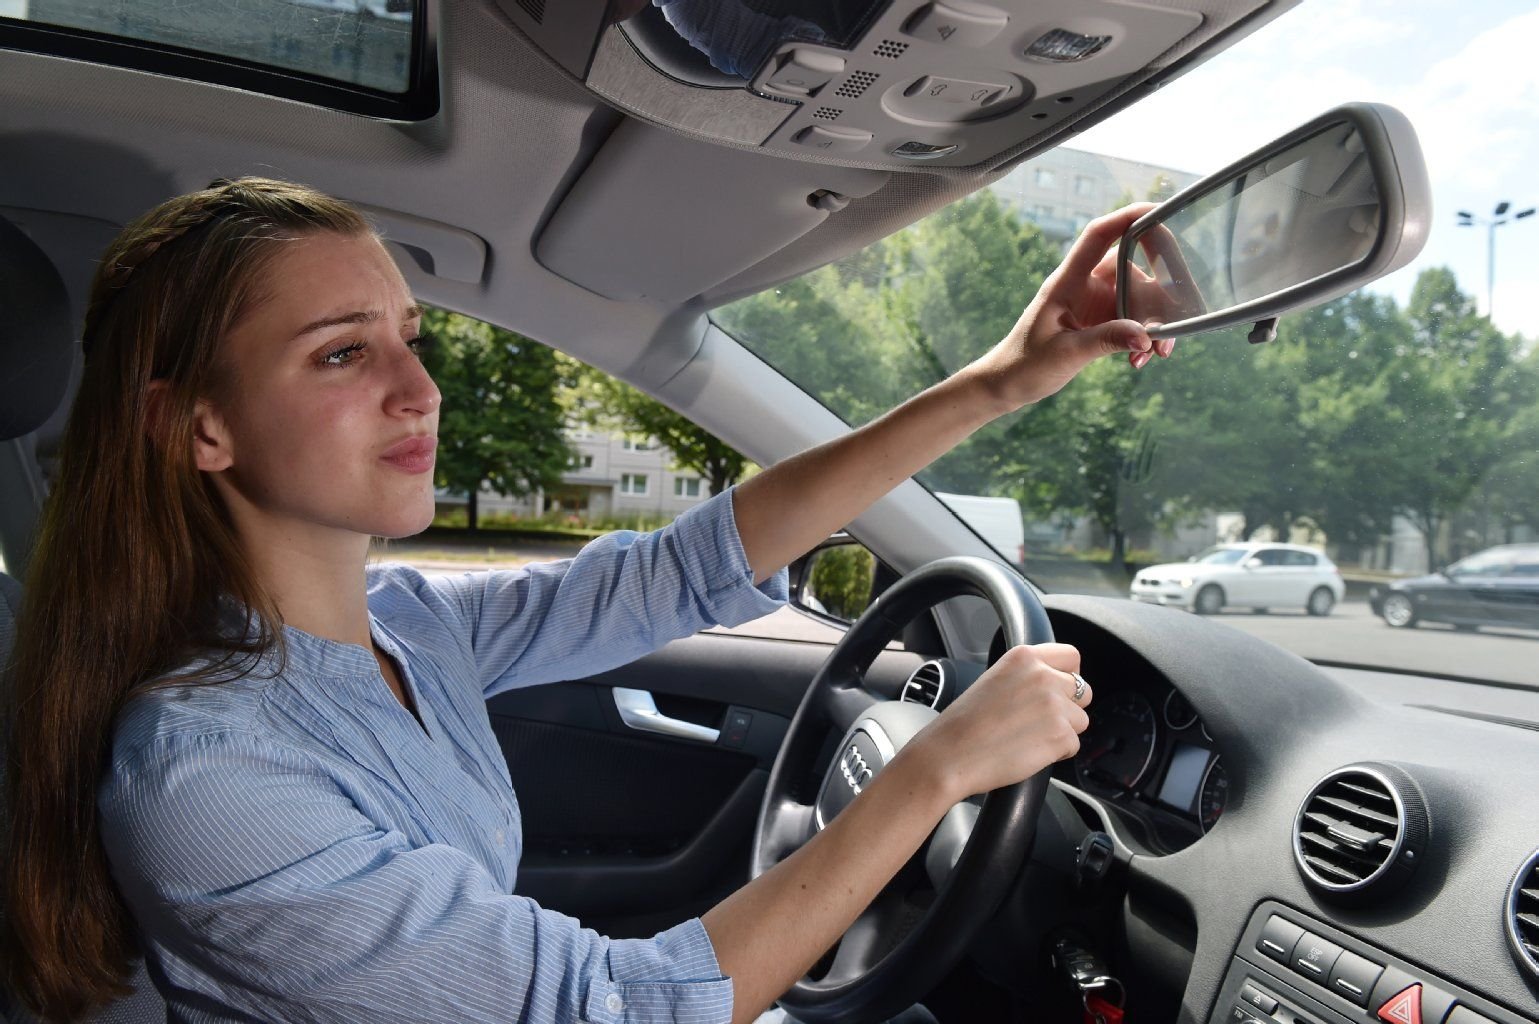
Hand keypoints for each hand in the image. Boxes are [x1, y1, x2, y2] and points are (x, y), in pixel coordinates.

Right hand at [905, 643, 1091, 802]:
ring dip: (1063, 731)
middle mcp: (1043, 676)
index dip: (1069, 675)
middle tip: (1041, 720)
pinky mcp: (1060, 735)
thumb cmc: (964, 725)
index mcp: (1024, 658)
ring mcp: (1054, 705)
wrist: (951, 755)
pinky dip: (1057, 752)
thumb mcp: (994, 680)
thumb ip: (1026, 676)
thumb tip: (1053, 684)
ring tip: (1030, 737)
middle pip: (1083, 690)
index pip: (1071, 656)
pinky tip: (1030, 751)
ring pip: (1080, 720)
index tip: (1061, 688)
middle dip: (1069, 707)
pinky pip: (1073, 744)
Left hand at [969, 204, 1177, 409]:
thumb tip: (1146, 336)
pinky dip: (1143, 337)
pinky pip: (1133, 319)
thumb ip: (1105, 341)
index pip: (1099, 235)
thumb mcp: (1066, 354)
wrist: (1008, 384)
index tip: (1160, 210)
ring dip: (1154, 323)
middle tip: (1179, 317)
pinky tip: (1140, 359)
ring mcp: (1094, 303)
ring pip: (1138, 298)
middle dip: (1160, 292)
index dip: (1128, 216)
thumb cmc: (1025, 364)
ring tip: (1158, 352)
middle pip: (1132, 268)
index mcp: (1068, 281)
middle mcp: (1084, 286)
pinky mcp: (1100, 322)